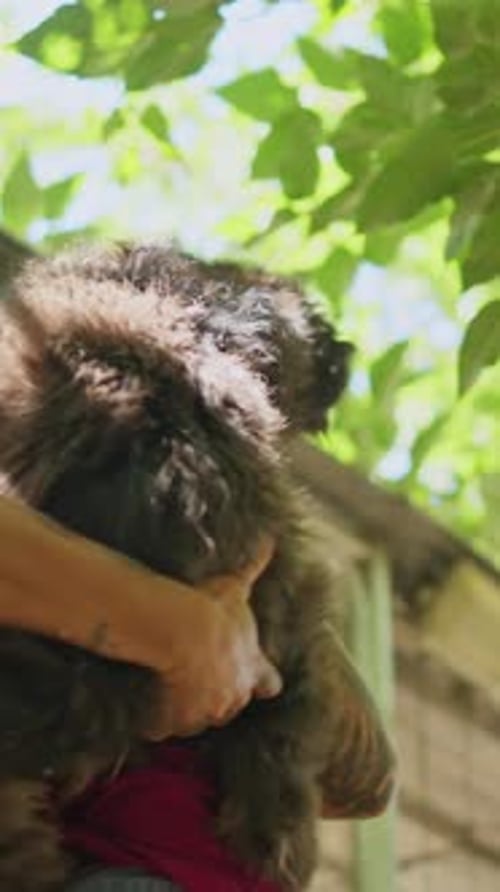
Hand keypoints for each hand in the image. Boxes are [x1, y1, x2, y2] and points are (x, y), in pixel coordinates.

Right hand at [145, 540, 281, 739]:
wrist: (181, 632)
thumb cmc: (211, 608)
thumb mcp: (235, 586)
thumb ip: (254, 567)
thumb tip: (272, 539)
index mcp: (250, 670)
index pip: (267, 684)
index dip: (262, 681)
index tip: (262, 683)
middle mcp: (231, 699)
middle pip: (228, 706)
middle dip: (216, 696)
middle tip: (195, 676)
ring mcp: (201, 716)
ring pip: (194, 720)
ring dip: (183, 709)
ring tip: (164, 687)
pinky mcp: (170, 725)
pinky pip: (160, 727)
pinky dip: (152, 718)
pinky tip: (142, 702)